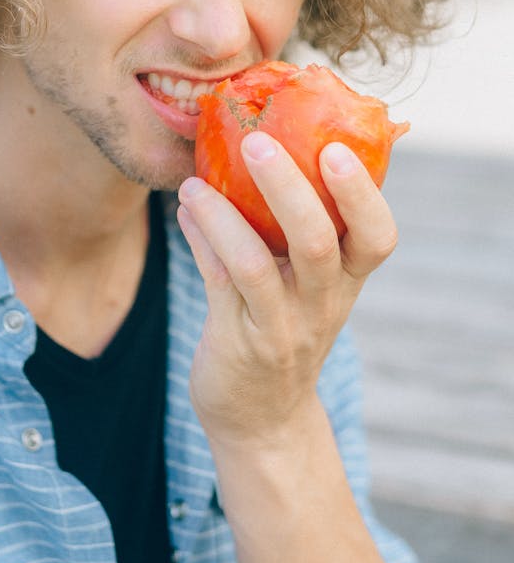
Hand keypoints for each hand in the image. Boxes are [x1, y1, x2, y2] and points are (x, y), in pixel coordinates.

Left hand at [177, 131, 397, 451]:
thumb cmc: (287, 329)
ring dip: (222, 214)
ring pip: (255, 264)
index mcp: (347, 283)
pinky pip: (216, 282)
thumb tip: (273, 146)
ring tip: (194, 182)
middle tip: (257, 142)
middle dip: (288, 187)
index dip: (362, 194)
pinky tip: (185, 209)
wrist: (264, 420)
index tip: (336, 148)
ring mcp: (279, 328)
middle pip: (317, 241)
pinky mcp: (236, 342)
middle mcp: (320, 306)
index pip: (377, 237)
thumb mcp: (312, 288)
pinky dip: (199, 238)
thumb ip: (304, 232)